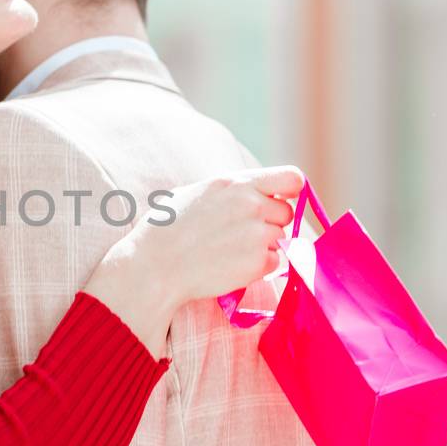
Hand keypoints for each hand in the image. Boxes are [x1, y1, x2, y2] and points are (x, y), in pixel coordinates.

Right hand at [142, 165, 302, 304]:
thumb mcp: (196, 193)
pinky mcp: (257, 263)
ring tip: (229, 251)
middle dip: (270, 222)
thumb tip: (253, 193)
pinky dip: (258, 267)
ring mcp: (257, 235)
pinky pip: (273, 263)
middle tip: (241, 233)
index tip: (278, 200)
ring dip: (262, 246)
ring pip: (279, 239)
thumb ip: (231, 191)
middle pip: (286, 212)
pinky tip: (230, 265)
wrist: (154, 266)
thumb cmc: (166, 229)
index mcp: (236, 183)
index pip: (292, 178)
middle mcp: (251, 205)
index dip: (289, 191)